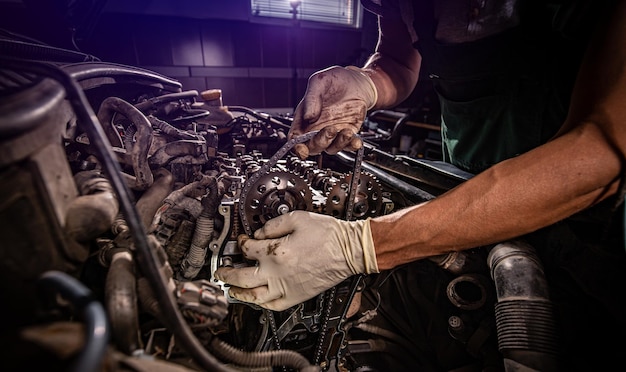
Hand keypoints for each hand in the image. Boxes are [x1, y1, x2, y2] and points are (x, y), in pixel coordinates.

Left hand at [214, 211, 377, 310]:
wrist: (349, 250)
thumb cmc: (329, 235)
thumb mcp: (297, 218)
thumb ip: (273, 224)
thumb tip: (258, 233)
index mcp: (276, 251)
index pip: (247, 248)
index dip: (240, 242)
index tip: (241, 239)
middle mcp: (277, 272)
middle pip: (241, 277)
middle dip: (226, 273)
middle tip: (220, 271)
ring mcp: (286, 287)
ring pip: (253, 296)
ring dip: (237, 293)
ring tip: (230, 290)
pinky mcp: (296, 296)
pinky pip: (273, 306)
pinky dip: (260, 304)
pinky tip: (255, 301)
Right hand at [289, 66, 377, 158]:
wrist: (357, 81)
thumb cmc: (335, 80)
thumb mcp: (319, 82)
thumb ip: (311, 98)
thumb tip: (308, 116)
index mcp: (304, 118)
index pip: (295, 138)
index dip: (296, 146)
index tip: (302, 149)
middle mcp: (317, 128)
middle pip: (313, 146)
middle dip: (320, 143)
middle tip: (329, 129)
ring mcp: (333, 132)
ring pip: (331, 148)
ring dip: (338, 143)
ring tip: (345, 132)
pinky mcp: (347, 133)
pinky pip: (348, 144)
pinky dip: (352, 145)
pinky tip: (356, 140)